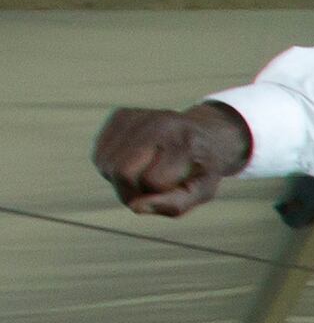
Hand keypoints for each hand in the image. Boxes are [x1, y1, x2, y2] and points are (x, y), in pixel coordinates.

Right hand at [94, 102, 251, 217]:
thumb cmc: (201, 169)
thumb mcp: (202, 191)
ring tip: (145, 173)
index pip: (152, 182)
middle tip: (148, 191)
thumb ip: (173, 205)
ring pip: (105, 164)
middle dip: (129, 192)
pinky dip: (112, 166)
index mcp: (184, 143)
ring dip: (119, 180)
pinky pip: (99, 155)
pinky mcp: (119, 115)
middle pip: (120, 171)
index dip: (156, 195)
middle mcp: (158, 123)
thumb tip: (134, 207)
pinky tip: (134, 161)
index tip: (170, 190)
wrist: (205, 135)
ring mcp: (136, 116)